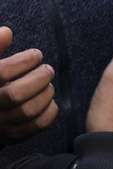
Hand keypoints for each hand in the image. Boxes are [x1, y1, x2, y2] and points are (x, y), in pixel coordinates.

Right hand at [0, 26, 58, 141]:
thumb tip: (8, 31)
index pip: (1, 73)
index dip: (22, 62)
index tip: (37, 54)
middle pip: (15, 94)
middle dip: (38, 79)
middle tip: (48, 69)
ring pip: (26, 112)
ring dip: (45, 95)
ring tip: (49, 84)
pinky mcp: (9, 137)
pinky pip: (34, 127)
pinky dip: (48, 114)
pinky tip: (51, 102)